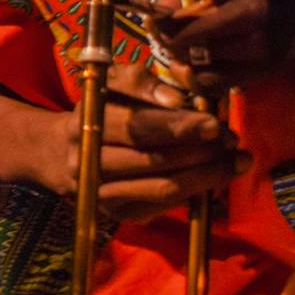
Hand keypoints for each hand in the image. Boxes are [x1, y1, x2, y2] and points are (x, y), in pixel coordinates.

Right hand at [38, 63, 247, 221]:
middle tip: (231, 141)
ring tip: (235, 161)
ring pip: (161, 188)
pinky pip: (162, 205)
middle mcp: (89, 160)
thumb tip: (179, 94)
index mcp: (89, 121)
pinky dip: (193, 192)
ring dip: (205, 176)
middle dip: (199, 152)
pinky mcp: (115, 213)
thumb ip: (143, 81)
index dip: (176, 126)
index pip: (136, 127)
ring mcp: (101, 191)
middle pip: (152, 161)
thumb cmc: (100, 108)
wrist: (58, 153)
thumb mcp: (112, 83)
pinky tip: (215, 177)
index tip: (212, 123)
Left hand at [105, 0, 294, 90]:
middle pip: (187, 26)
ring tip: (175, 31)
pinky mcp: (264, 68)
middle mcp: (255, 7)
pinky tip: (191, 57)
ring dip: (174, 46)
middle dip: (160, 23)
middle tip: (154, 14)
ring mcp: (261, 43)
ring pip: (197, 55)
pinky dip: (192, 73)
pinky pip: (213, 82)